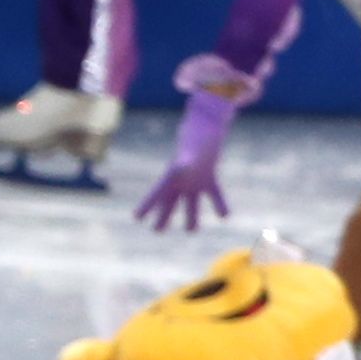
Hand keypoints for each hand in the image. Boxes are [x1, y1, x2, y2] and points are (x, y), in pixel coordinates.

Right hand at [137, 96, 235, 231]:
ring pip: (191, 202)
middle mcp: (180, 181)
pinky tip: (225, 216)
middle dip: (164, 217)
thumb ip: (184, 165)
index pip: (155, 195)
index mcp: (170, 177)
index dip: (146, 206)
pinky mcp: (209, 178)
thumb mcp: (188, 155)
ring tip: (191, 230)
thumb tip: (181, 171)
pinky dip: (219, 204)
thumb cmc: (194, 141)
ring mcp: (194, 180)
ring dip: (192, 216)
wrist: (206, 129)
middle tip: (156, 231)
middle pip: (170, 202)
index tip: (135, 217)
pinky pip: (214, 193)